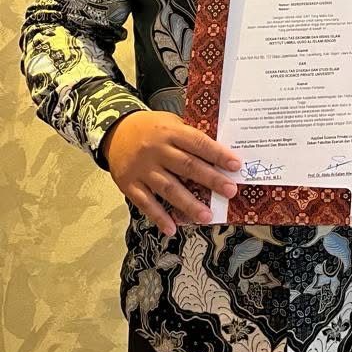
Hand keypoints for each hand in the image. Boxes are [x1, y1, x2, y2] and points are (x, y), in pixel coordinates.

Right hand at [101, 111, 241, 236]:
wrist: (115, 132)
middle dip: (211, 180)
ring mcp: (142, 169)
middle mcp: (157, 150)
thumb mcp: (171, 123)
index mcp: (170, 132)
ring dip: (189, 204)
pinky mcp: (129, 184)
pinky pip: (146, 203)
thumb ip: (190, 137)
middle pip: (187, 166)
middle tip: (230, 191)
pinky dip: (159, 217)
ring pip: (168, 188)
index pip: (198, 143)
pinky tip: (173, 227)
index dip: (217, 154)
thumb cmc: (152, 128)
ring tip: (207, 216)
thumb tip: (220, 155)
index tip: (236, 165)